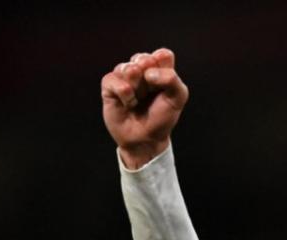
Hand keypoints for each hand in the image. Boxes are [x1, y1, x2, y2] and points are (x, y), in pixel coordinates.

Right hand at [101, 48, 188, 169]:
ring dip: (137, 89)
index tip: (165, 86)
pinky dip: (125, 95)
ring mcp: (124, 75)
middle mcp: (141, 69)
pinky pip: (114, 80)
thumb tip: (148, 73)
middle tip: (151, 94)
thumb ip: (172, 79)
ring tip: (139, 100)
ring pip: (129, 69)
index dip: (164, 70)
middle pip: (144, 58)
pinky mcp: (109, 85)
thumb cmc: (162, 117)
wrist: (145, 138)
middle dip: (150, 80)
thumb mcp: (177, 98)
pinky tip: (128, 104)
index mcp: (159, 68)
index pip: (163, 55)